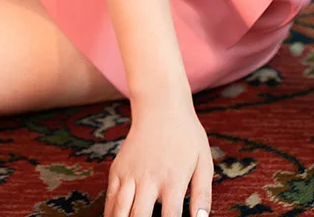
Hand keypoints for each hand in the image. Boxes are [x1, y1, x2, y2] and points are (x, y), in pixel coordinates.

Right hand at [104, 96, 213, 216]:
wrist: (161, 107)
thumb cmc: (186, 136)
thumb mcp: (203, 161)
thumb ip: (202, 193)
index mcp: (173, 179)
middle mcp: (149, 179)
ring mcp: (130, 174)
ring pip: (119, 213)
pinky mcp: (117, 170)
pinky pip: (110, 200)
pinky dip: (111, 214)